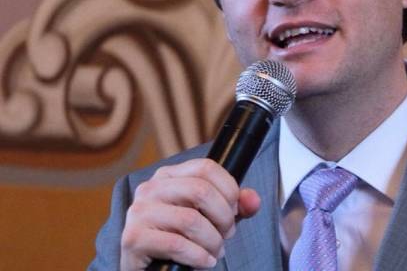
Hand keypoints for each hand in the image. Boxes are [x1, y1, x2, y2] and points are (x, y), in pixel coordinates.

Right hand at [119, 158, 260, 269]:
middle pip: (200, 191)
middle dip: (223, 217)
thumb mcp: (210, 218)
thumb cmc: (180, 238)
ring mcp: (139, 212)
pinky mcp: (133, 238)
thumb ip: (235, 207)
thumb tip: (254, 200)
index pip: (206, 167)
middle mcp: (150, 188)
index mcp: (169, 175)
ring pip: (190, 220)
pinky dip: (199, 256)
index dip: (229, 189)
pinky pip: (177, 244)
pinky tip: (205, 261)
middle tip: (228, 234)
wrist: (148, 268)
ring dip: (213, 240)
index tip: (235, 210)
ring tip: (216, 251)